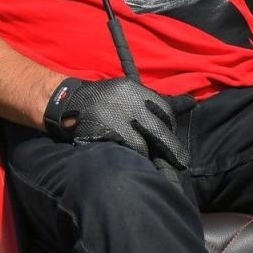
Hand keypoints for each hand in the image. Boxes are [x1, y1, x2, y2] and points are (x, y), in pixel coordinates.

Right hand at [44, 77, 189, 176]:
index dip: (171, 127)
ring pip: (144, 143)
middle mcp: (127, 101)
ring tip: (156, 164)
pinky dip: (135, 158)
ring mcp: (116, 119)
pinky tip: (137, 163)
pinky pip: (129, 151)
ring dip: (151, 155)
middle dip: (172, 148)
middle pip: (160, 129)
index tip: (172, 139)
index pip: (164, 109)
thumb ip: (153, 101)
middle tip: (181, 163)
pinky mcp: (106, 134)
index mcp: (134, 89)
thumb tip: (190, 103)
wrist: (63, 103)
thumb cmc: (100, 100)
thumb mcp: (125, 91)